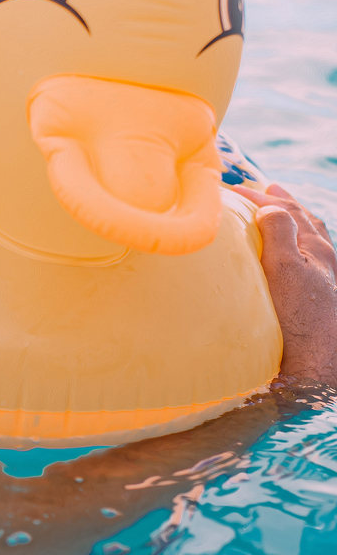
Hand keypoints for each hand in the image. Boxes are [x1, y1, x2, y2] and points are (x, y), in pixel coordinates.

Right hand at [233, 183, 336, 384]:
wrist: (315, 365)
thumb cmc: (299, 318)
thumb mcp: (286, 269)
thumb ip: (280, 234)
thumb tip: (270, 206)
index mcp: (317, 249)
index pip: (287, 211)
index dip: (260, 197)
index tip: (232, 188)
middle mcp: (323, 262)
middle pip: (304, 222)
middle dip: (283, 204)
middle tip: (268, 189)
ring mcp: (320, 281)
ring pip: (307, 240)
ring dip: (290, 223)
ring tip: (277, 215)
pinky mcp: (313, 301)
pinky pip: (303, 261)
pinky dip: (290, 247)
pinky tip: (282, 257)